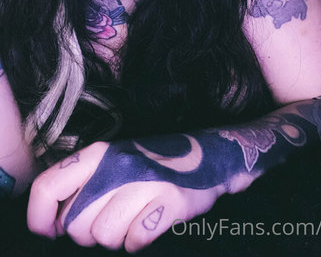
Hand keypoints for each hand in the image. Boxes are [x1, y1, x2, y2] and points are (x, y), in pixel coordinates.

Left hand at [27, 140, 222, 251]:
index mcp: (99, 153)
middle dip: (87, 232)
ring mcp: (146, 182)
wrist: (208, 155)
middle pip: (75, 223)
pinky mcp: (171, 201)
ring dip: (115, 237)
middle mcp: (119, 164)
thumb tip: (52, 223)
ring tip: (132, 219)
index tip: (49, 231)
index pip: (48, 186)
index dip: (39, 217)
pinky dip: (138, 240)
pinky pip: (135, 240)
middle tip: (109, 219)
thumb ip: (82, 184)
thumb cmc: (151, 163)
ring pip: (104, 236)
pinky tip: (148, 223)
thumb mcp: (113, 160)